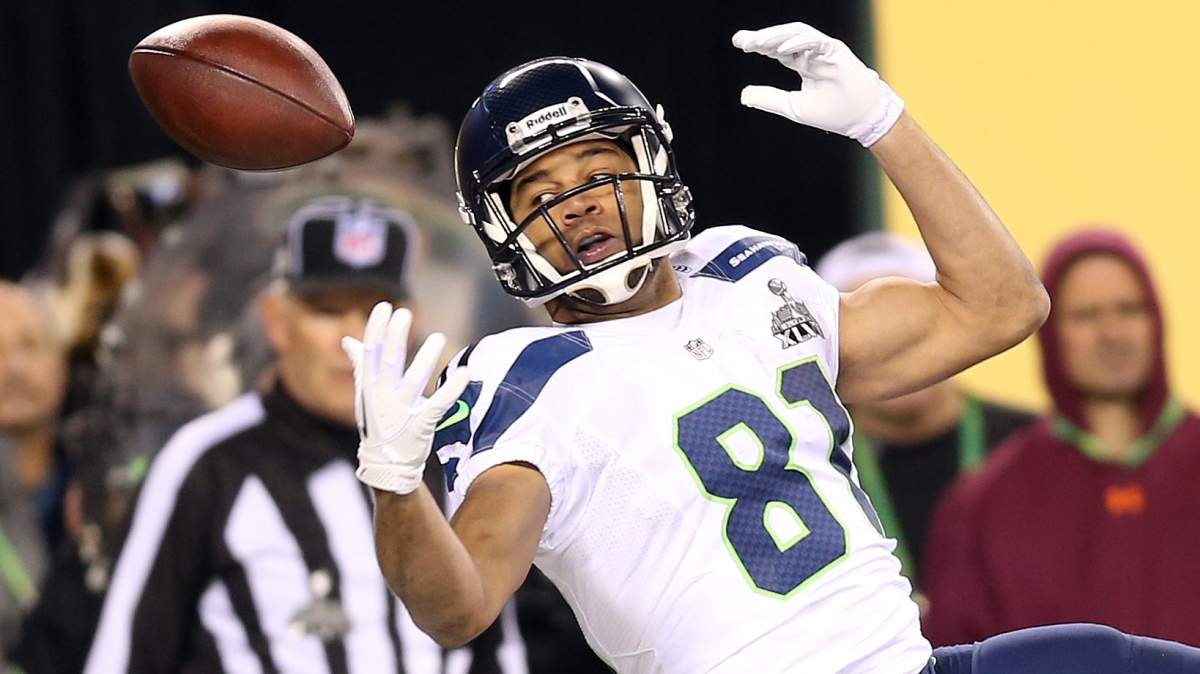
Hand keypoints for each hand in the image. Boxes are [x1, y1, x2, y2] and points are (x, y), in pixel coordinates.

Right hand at [341, 302, 468, 494]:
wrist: (384, 464)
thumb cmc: (377, 422)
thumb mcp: (365, 393)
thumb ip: (360, 364)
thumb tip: (347, 340)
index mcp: (369, 386)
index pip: (370, 352)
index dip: (376, 329)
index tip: (384, 307)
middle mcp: (382, 396)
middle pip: (389, 361)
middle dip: (396, 337)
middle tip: (405, 313)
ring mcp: (401, 411)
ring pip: (414, 380)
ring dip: (426, 358)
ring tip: (439, 337)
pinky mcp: (421, 424)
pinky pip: (438, 403)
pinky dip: (451, 388)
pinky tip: (464, 372)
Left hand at [732, 22, 903, 146]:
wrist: (861, 119)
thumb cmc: (833, 113)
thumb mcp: (793, 106)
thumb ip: (769, 98)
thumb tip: (743, 95)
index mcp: (803, 64)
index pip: (777, 49)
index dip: (759, 45)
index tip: (740, 44)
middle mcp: (812, 54)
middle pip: (783, 38)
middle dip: (762, 37)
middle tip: (741, 40)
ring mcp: (824, 50)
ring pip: (797, 34)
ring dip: (776, 37)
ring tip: (756, 42)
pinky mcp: (836, 51)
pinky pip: (815, 41)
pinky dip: (798, 43)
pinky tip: (780, 49)